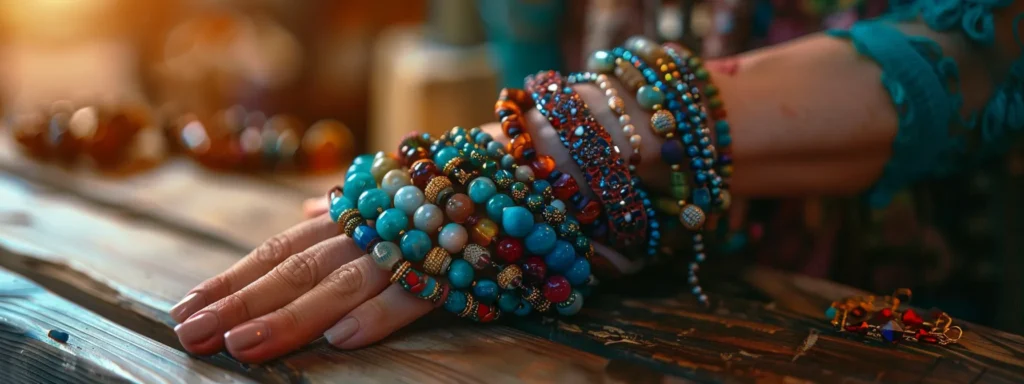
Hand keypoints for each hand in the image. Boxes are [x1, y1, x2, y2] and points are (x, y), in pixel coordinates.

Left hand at [172, 75, 734, 361]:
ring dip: (291, 316)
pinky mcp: (477, 260)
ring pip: (348, 282)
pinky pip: (426, 289)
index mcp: (374, 206)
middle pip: (302, 265)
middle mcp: (393, 219)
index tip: (189, 308)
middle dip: (241, 300)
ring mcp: (433, 238)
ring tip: (238, 348)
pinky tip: (339, 339)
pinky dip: (383, 313)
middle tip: (186, 332)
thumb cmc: (493, 180)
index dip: (237, 278)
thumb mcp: (418, 192)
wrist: (575, 152)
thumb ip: (364, 209)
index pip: (290, 247)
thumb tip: (308, 217)